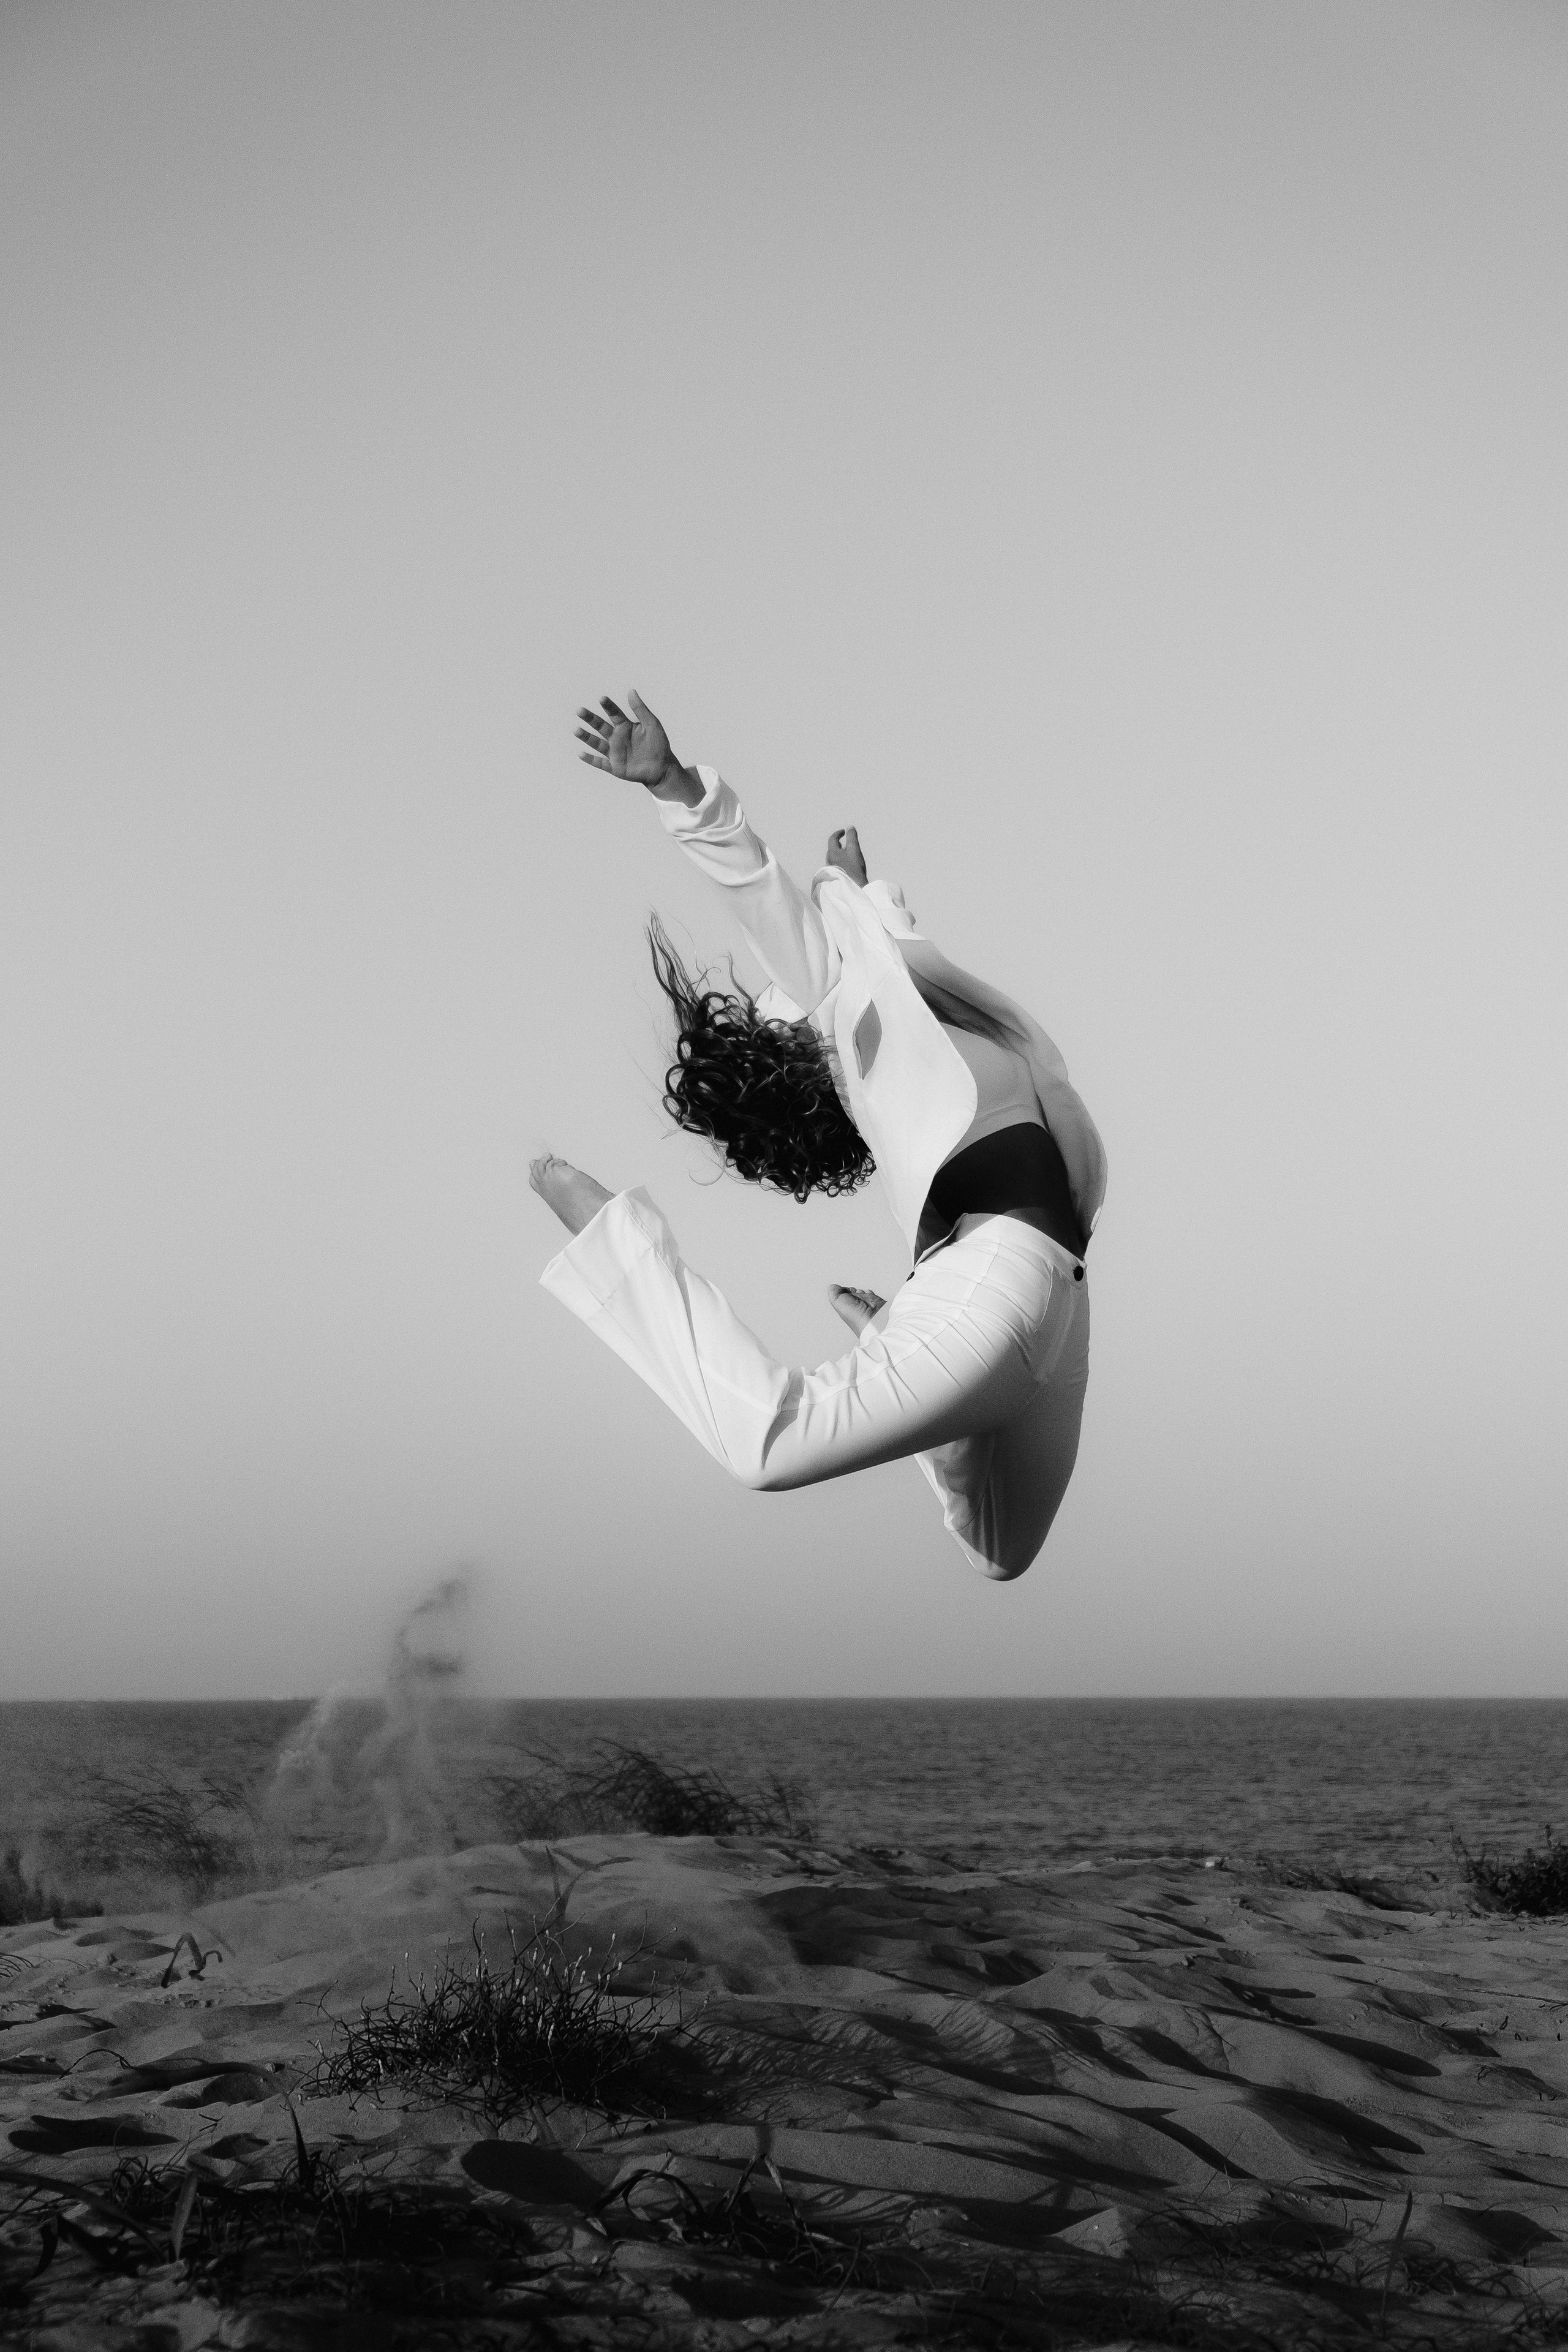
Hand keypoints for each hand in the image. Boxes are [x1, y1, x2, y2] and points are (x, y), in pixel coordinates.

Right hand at [575, 690, 691, 796]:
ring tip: (576, 730)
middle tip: (580, 710)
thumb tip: (631, 691)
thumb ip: (641, 709)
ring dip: (586, 737)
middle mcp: (616, 737)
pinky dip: (591, 759)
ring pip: (597, 743)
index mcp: (625, 726)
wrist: (662, 769)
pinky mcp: (614, 767)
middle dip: (590, 719)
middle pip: (600, 726)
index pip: (614, 714)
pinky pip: (600, 763)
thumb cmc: (658, 745)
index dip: (608, 706)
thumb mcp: (652, 725)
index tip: (602, 698)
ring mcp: (614, 752)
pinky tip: (581, 754)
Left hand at [824, 825, 867, 884]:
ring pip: (833, 857)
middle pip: (831, 848)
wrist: (852, 886)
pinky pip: (836, 864)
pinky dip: (840, 860)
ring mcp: (831, 869)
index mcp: (832, 853)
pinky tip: (847, 864)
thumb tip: (850, 828)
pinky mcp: (835, 876)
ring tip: (846, 852)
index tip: (843, 831)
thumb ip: (851, 837)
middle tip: (843, 841)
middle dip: (837, 843)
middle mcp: (829, 860)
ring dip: (839, 852)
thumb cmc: (853, 868)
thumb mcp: (854, 849)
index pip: (832, 839)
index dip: (838, 833)